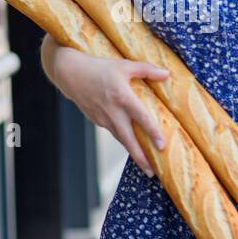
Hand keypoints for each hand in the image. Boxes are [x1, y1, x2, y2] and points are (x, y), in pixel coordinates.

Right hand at [52, 45, 170, 177]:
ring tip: (145, 166)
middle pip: (129, 139)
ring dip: (133, 153)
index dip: (153, 133)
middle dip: (140, 157)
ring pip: (121, 139)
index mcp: (122, 97)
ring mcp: (103, 118)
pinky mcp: (96, 120)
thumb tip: (167, 74)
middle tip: (152, 172)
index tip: (162, 146)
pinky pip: (113, 132)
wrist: (70, 73)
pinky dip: (123, 141)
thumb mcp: (124, 65)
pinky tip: (131, 145)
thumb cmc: (99, 67)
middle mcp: (113, 111)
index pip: (142, 118)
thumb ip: (146, 70)